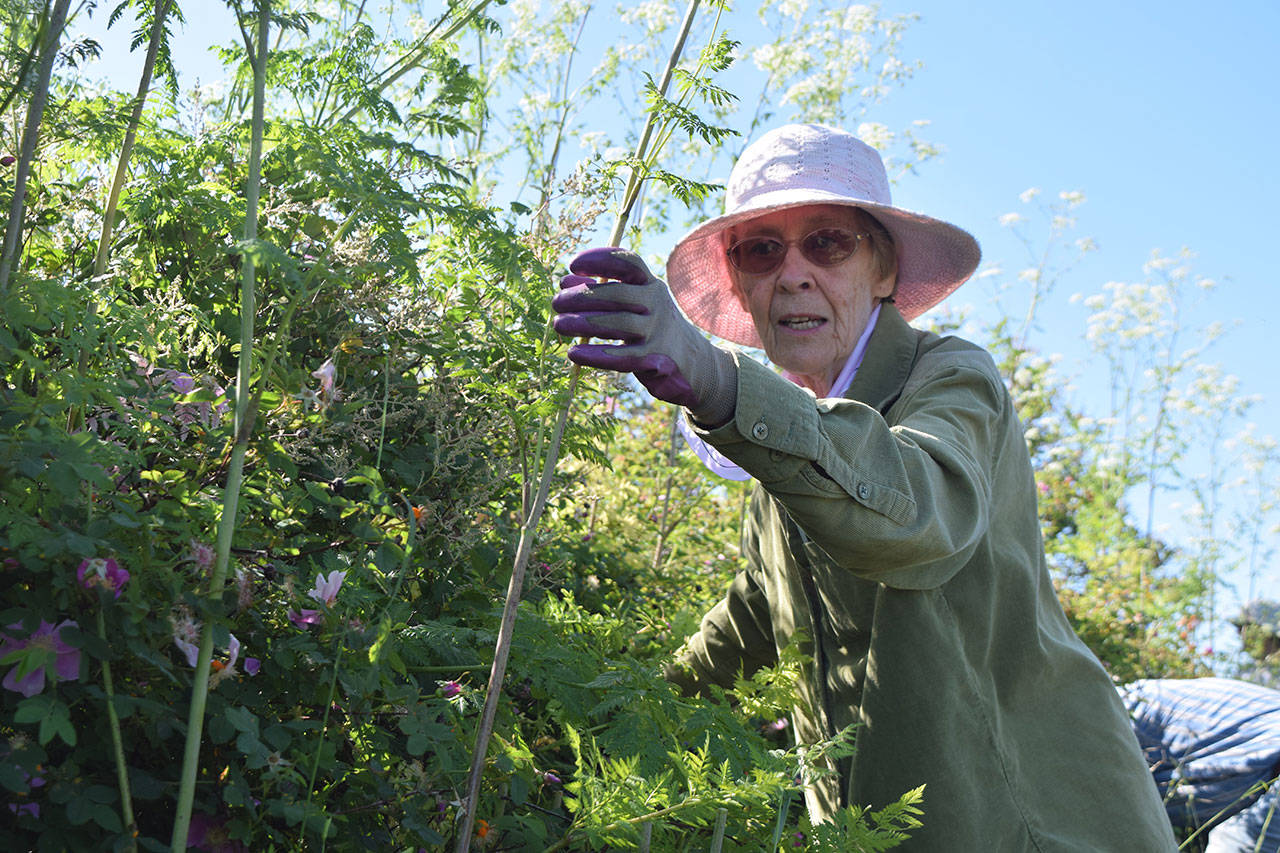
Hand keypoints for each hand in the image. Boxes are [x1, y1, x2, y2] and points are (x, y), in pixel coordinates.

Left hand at [552, 247, 735, 424]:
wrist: (694, 362)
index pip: (628, 263)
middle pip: (617, 294)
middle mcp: (656, 303)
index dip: (600, 260)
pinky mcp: (655, 359)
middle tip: (556, 302)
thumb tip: (566, 283)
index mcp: (650, 284)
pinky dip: (596, 355)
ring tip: (558, 324)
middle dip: (582, 296)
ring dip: (584, 323)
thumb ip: (603, 293)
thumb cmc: (651, 328)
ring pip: (618, 323)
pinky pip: (622, 356)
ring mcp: (657, 331)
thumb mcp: (633, 305)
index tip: (573, 266)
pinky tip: (574, 353)